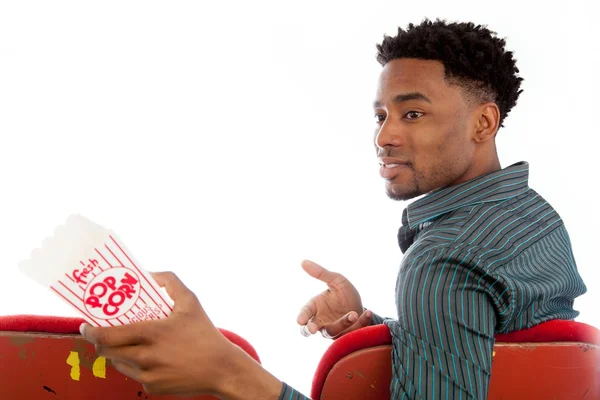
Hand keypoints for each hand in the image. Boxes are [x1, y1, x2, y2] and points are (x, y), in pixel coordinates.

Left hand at [79, 272, 236, 395]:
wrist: (221, 369)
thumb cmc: (205, 334)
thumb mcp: (190, 301)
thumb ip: (169, 282)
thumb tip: (149, 274)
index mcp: (151, 333)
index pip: (106, 336)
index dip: (90, 331)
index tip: (86, 324)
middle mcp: (145, 357)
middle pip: (106, 351)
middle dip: (99, 341)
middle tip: (101, 332)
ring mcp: (147, 375)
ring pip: (117, 363)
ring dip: (116, 352)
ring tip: (125, 342)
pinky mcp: (152, 388)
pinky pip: (133, 375)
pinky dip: (135, 365)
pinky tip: (148, 356)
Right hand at [297, 260, 372, 338]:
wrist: (361, 305)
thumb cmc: (343, 293)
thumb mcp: (336, 280)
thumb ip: (321, 273)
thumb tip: (303, 261)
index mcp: (315, 308)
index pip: (305, 313)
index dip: (302, 317)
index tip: (300, 321)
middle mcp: (322, 322)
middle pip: (312, 328)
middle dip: (310, 329)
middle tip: (313, 329)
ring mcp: (334, 331)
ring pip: (334, 331)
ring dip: (343, 323)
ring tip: (353, 314)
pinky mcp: (348, 335)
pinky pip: (353, 332)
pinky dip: (362, 322)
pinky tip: (368, 312)